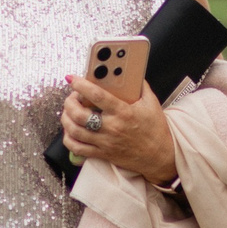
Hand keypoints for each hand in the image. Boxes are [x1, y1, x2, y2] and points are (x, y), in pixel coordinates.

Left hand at [62, 74, 177, 184]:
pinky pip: (77, 148)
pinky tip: (69, 131)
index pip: (97, 96)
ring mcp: (105, 142)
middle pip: (80, 115)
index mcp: (124, 112)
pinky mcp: (102, 153)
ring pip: (75, 131)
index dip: (81, 85)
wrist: (160, 156)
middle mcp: (112, 127)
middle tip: (71, 97)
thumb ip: (140, 86)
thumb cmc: (156, 130)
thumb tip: (131, 72)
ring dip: (66, 119)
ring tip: (67, 111)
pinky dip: (68, 139)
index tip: (73, 79)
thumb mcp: (151, 103)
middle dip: (69, 102)